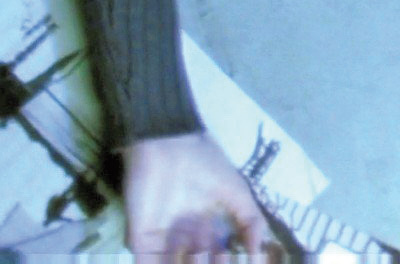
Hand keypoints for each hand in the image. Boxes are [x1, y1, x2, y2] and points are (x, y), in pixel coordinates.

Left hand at [123, 132, 272, 257]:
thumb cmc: (205, 165)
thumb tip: (258, 251)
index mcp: (204, 223)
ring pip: (172, 263)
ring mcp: (161, 237)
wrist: (170, 146)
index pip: (215, 252)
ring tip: (199, 263)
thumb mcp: (238, 191)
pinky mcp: (140, 239)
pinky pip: (147, 263)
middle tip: (218, 262)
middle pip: (194, 260)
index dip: (226, 260)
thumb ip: (251, 221)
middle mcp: (183, 233)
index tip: (240, 261)